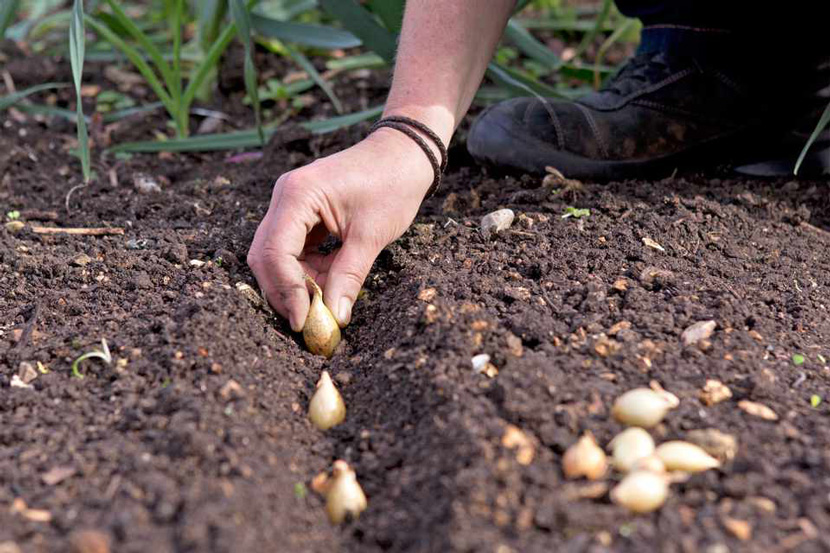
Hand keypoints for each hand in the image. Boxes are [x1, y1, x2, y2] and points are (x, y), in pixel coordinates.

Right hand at [248, 127, 435, 331]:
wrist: (403, 154)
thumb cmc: (392, 185)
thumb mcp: (371, 236)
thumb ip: (349, 277)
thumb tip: (335, 317)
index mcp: (298, 195)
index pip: (275, 252)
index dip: (286, 291)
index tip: (304, 320)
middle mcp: (285, 196)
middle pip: (266, 255)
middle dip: (285, 291)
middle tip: (308, 321)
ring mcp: (291, 204)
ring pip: (277, 255)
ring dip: (297, 283)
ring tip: (324, 303)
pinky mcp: (302, 212)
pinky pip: (293, 249)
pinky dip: (307, 270)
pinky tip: (328, 282)